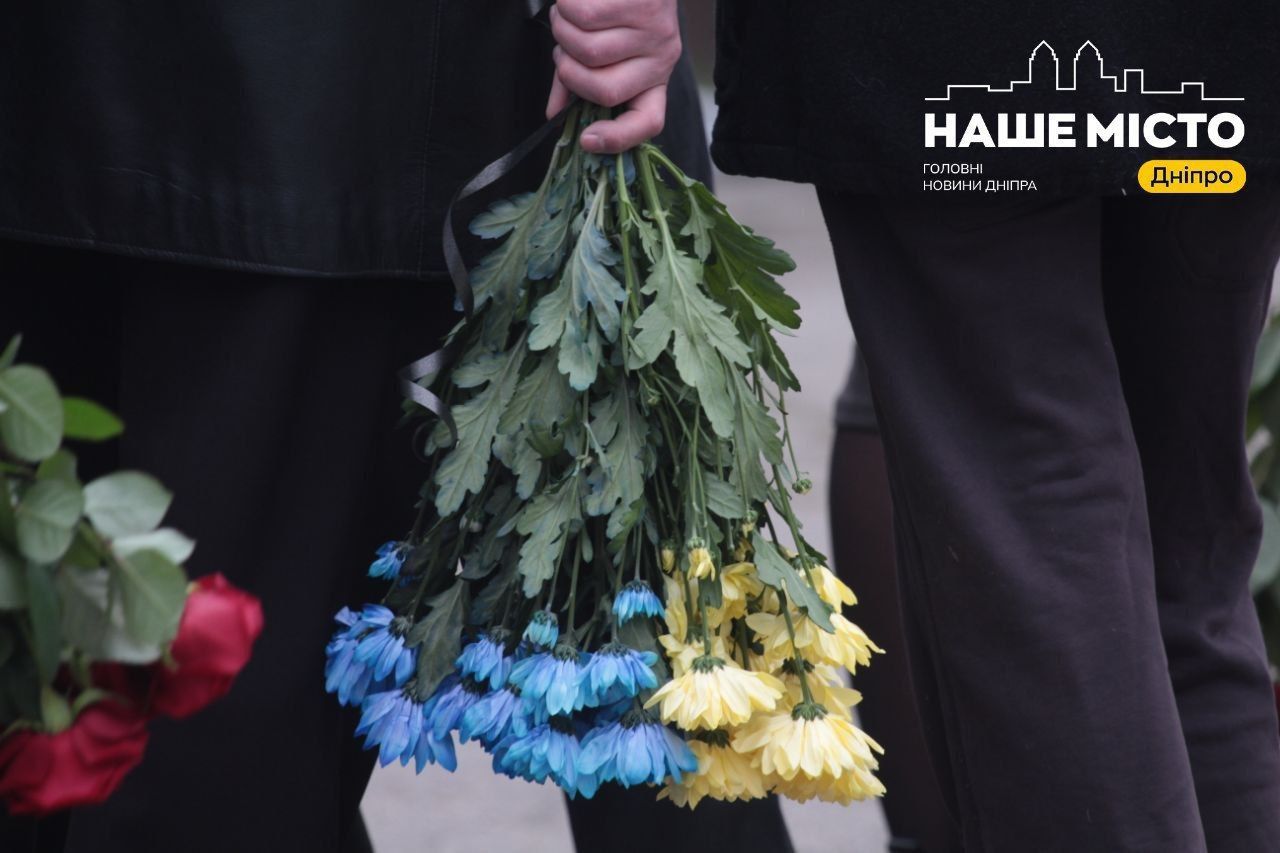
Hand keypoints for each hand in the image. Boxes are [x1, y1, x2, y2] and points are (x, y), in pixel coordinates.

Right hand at [545, 0, 680, 153]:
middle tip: (561, 46)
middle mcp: (662, 60)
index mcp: (653, 80)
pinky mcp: (644, 2)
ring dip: (562, 31)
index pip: (647, 122)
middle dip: (567, 69)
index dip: (617, 140)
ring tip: (564, 14)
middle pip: (603, 89)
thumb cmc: (615, 7)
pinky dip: (566, 6)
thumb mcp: (602, 48)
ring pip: (589, 50)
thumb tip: (554, 114)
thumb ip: (578, 80)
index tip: (585, 140)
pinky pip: (587, 15)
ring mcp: (657, 31)